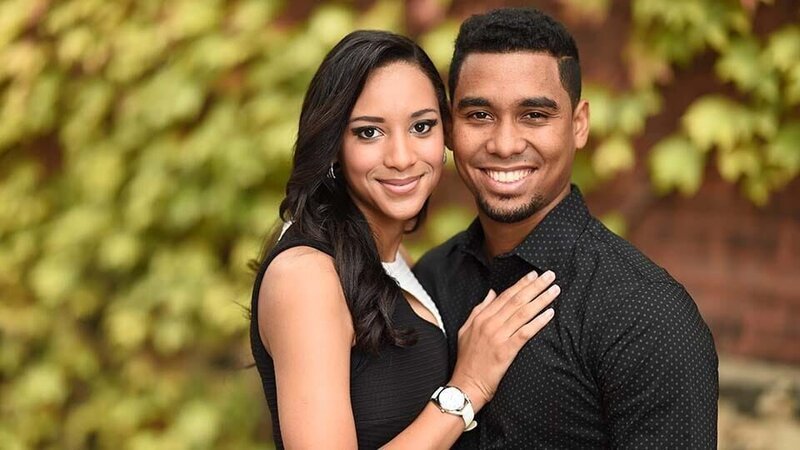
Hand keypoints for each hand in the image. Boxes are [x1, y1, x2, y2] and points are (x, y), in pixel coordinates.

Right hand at [450, 270, 558, 409]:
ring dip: (541, 299)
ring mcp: (498, 336)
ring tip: (554, 290)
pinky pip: (525, 332)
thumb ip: (479, 310)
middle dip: (535, 286)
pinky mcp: (506, 351)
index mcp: (481, 317)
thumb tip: (492, 293)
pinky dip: (538, 321)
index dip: (521, 284)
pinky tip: (550, 313)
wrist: (466, 385)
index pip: (505, 296)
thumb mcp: (466, 330)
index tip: (534, 275)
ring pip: (523, 313)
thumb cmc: (467, 360)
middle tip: (550, 276)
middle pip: (517, 300)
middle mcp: (490, 323)